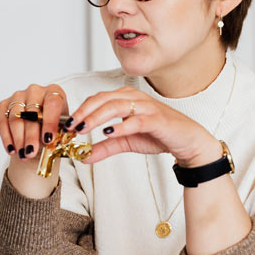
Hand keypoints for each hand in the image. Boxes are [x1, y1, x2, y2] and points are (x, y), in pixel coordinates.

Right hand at [0, 83, 68, 162]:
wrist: (39, 127)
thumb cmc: (52, 126)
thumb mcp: (61, 128)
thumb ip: (62, 132)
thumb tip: (61, 138)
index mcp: (54, 91)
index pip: (52, 103)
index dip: (50, 121)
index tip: (48, 139)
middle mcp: (35, 91)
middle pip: (32, 112)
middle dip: (31, 136)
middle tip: (31, 152)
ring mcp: (18, 96)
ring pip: (15, 118)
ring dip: (18, 139)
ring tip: (23, 154)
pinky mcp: (4, 104)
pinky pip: (2, 121)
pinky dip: (6, 137)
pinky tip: (12, 149)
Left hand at [65, 88, 220, 167]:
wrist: (187, 142)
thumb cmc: (158, 135)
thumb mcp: (126, 142)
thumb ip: (105, 147)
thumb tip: (83, 157)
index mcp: (126, 98)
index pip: (97, 98)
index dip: (81, 110)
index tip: (67, 125)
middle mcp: (135, 98)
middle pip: (103, 99)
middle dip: (84, 112)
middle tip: (70, 126)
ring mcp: (146, 107)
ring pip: (116, 105)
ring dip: (96, 117)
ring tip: (83, 128)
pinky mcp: (157, 119)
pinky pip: (136, 120)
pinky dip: (120, 126)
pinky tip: (108, 133)